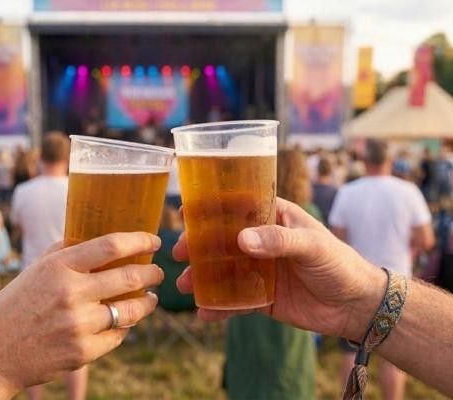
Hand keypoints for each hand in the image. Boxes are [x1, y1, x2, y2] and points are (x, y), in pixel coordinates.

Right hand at [0, 232, 163, 398]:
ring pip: (131, 310)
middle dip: (151, 273)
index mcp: (58, 267)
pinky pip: (118, 336)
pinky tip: (123, 322)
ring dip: (147, 302)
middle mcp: (70, 294)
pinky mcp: (83, 352)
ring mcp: (78, 325)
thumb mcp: (33, 271)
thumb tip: (94, 236)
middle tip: (156, 272)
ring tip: (150, 298)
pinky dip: (124, 327)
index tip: (153, 240)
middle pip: (129, 277)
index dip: (139, 240)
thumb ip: (63, 252)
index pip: (110, 246)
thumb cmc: (13, 308)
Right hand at [174, 198, 385, 342]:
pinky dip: (220, 307)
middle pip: (222, 240)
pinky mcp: (262, 297)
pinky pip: (235, 300)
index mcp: (274, 218)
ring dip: (203, 277)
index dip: (211, 209)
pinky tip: (205, 313)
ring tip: (185, 285)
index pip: (237, 207)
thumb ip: (279, 241)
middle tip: (179, 253)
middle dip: (198, 246)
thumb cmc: (340, 263)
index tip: (187, 214)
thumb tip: (241, 241)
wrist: (357, 306)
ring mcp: (260, 270)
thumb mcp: (312, 245)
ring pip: (224, 271)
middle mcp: (262, 241)